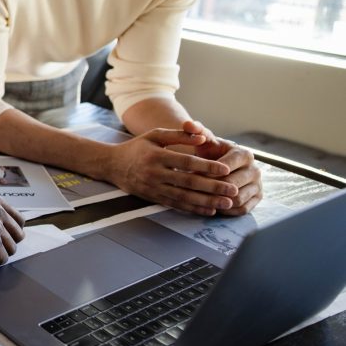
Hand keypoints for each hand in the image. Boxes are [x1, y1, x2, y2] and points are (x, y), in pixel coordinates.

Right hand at [108, 128, 238, 216]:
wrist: (112, 165)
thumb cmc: (137, 147)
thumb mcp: (155, 135)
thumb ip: (179, 135)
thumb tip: (203, 138)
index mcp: (156, 155)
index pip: (186, 162)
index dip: (207, 166)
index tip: (226, 169)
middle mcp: (154, 173)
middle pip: (188, 182)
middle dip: (213, 187)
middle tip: (233, 190)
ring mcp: (153, 188)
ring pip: (184, 197)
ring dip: (207, 201)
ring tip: (226, 203)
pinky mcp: (153, 198)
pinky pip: (176, 205)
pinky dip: (194, 209)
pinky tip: (209, 210)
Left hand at [186, 121, 262, 215]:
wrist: (221, 164)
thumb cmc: (210, 152)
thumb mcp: (204, 141)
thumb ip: (196, 131)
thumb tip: (187, 124)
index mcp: (244, 154)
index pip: (225, 168)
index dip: (206, 173)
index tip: (191, 174)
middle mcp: (255, 169)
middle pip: (231, 185)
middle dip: (211, 188)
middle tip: (193, 190)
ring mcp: (258, 185)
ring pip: (237, 199)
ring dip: (217, 201)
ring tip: (201, 198)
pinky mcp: (257, 198)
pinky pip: (242, 209)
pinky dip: (227, 210)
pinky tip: (212, 206)